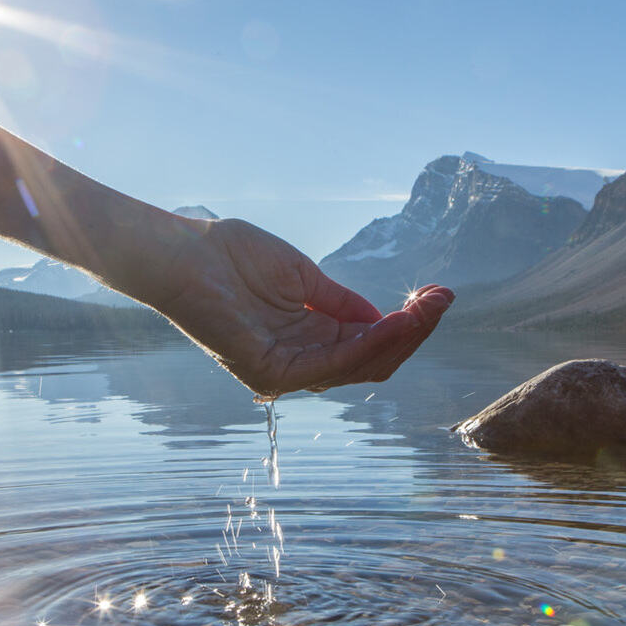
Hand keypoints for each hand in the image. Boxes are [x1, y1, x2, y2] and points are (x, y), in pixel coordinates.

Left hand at [151, 217, 453, 397]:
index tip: (438, 295)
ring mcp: (286, 371)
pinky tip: (395, 321)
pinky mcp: (272, 372)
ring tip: (428, 309)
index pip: (369, 343)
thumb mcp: (304, 277)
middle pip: (372, 360)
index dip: (406, 324)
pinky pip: (333, 364)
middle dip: (412, 332)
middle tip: (442, 300)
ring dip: (400, 338)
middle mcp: (301, 361)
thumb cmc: (232, 257)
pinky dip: (368, 344)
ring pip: (360, 366)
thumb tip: (386, 317)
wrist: (184, 253)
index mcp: (308, 338)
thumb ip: (342, 302)